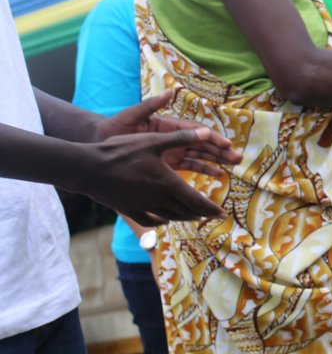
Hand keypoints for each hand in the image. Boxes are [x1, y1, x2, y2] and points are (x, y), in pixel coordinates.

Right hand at [79, 128, 236, 225]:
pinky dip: (162, 220)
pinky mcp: (129, 210)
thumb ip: (182, 138)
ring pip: (170, 216)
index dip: (211, 208)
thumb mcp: (154, 140)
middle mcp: (158, 198)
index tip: (222, 213)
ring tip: (194, 216)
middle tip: (213, 215)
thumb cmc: (121, 151)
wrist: (88, 168)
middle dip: (202, 214)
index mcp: (168, 183)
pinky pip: (150, 220)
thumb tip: (207, 132)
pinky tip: (165, 219)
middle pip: (186, 211)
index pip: (196, 201)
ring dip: (185, 217)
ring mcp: (143, 206)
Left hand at [96, 90, 241, 176]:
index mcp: (168, 126)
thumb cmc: (114, 127)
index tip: (226, 144)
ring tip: (234, 165)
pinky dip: (205, 169)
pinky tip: (218, 175)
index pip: (195, 131)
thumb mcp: (131, 116)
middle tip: (238, 158)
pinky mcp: (169, 164)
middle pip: (202, 144)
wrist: (99, 143)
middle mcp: (174, 138)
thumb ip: (151, 105)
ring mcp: (173, 151)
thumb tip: (170, 91)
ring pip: (201, 156)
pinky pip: (191, 167)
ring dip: (218, 159)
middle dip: (221, 151)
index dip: (211, 138)